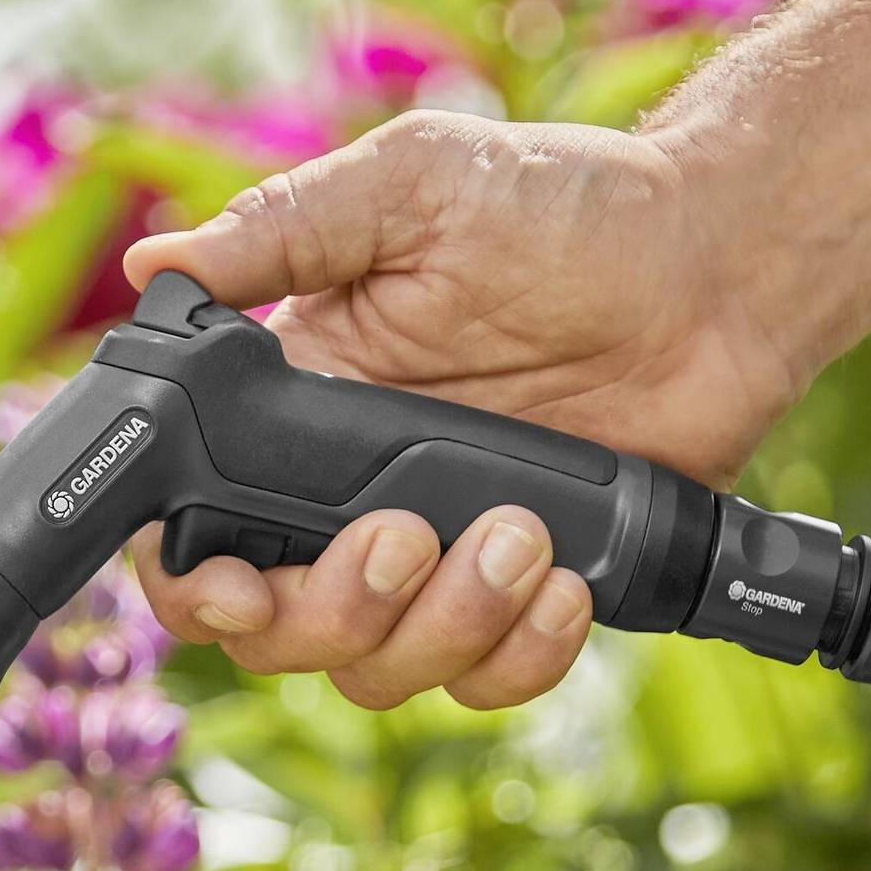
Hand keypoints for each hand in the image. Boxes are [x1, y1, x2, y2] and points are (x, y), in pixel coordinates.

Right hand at [122, 110, 806, 710]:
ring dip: (442, 628)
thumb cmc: (564, 204)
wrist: (720, 258)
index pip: (193, 536)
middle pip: (276, 634)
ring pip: (378, 672)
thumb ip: (281, 229)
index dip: (193, 587)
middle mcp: (350, 502)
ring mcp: (440, 558)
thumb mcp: (409, 188)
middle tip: (406, 537)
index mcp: (297, 414)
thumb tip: (151, 268)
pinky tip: (564, 580)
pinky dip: (521, 656)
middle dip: (328, 614)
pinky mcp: (528, 593)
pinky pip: (488, 682)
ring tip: (520, 536)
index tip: (238, 584)